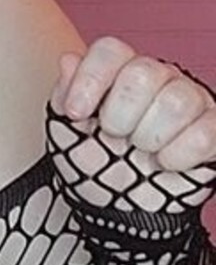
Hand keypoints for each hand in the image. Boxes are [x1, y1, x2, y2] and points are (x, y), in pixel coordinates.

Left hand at [48, 38, 215, 212]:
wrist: (122, 212)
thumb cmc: (97, 168)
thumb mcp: (66, 136)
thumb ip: (63, 97)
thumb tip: (70, 61)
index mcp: (120, 74)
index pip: (110, 51)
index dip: (90, 80)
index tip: (77, 114)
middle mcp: (159, 79)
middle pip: (143, 73)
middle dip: (120, 117)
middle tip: (116, 138)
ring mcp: (191, 101)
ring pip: (176, 102)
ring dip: (150, 139)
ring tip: (143, 152)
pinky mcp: (213, 128)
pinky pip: (204, 134)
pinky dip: (178, 157)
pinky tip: (166, 163)